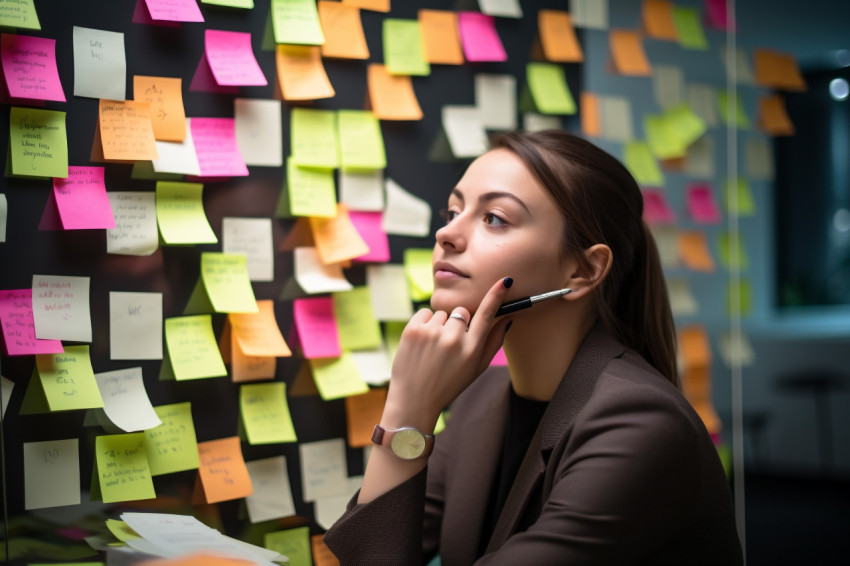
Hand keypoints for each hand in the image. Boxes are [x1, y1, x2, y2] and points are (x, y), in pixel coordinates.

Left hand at [382, 277, 513, 431]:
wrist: (414, 400)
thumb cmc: (449, 384)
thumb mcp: (476, 368)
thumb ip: (494, 342)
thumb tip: (507, 318)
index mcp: (471, 349)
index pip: (487, 315)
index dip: (496, 296)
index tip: (505, 281)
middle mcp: (453, 339)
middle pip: (462, 311)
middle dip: (458, 322)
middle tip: (449, 344)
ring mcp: (431, 333)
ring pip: (442, 313)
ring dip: (439, 325)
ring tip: (433, 348)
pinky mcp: (413, 330)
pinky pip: (425, 312)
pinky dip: (424, 323)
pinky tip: (422, 343)